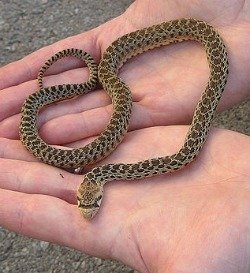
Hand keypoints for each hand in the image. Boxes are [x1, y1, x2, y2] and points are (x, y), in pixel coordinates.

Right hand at [0, 0, 248, 144]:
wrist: (246, 21)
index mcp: (109, 43)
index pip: (54, 63)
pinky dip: (77, 132)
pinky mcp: (154, 115)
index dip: (21, 75)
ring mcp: (133, 97)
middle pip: (61, 94)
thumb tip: (75, 37)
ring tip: (6, 136)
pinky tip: (48, 138)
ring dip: (42, 126)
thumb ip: (105, 15)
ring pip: (78, 114)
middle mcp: (116, 76)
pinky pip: (108, 125)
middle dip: (22, 107)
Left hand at [0, 126, 248, 271]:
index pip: (46, 217)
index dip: (13, 205)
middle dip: (12, 168)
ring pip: (69, 150)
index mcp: (112, 229)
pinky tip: (52, 113)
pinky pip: (101, 128)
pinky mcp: (144, 140)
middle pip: (48, 180)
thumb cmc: (232, 245)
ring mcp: (127, 164)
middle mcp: (112, 194)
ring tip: (2, 129)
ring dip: (35, 141)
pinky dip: (76, 120)